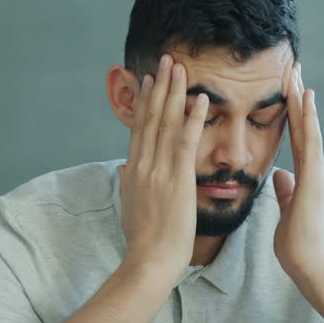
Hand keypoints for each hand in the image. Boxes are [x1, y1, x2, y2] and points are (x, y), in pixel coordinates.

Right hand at [119, 54, 208, 279]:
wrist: (149, 262)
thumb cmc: (144, 242)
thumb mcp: (130, 207)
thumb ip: (128, 184)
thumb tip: (122, 170)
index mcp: (133, 171)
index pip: (140, 128)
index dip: (146, 101)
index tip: (150, 79)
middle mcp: (143, 165)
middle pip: (151, 118)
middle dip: (160, 87)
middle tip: (167, 60)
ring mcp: (159, 171)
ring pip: (167, 123)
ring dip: (175, 93)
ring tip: (181, 68)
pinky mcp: (178, 180)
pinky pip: (187, 142)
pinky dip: (193, 118)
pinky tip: (201, 99)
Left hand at [272, 62, 323, 283]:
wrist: (308, 262)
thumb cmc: (297, 243)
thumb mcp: (287, 209)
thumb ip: (286, 190)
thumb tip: (280, 175)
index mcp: (307, 176)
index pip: (296, 137)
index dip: (291, 113)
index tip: (286, 90)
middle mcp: (316, 169)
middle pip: (303, 125)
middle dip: (297, 97)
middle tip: (292, 68)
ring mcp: (318, 170)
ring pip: (308, 126)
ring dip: (302, 99)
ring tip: (297, 73)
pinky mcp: (315, 176)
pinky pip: (311, 140)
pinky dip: (308, 118)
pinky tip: (306, 96)